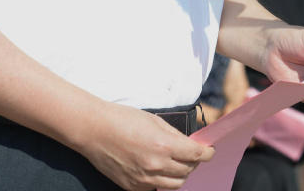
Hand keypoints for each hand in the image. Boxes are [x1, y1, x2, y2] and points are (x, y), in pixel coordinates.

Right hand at [79, 103, 214, 190]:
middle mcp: (156, 165)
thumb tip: (191, 144)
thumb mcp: (155, 120)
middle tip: (190, 153)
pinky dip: (162, 180)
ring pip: (175, 184)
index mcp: (164, 145)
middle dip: (193, 162)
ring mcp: (144, 179)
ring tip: (175, 162)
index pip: (196, 155)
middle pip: (188, 171)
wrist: (94, 130)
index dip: (207, 153)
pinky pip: (156, 188)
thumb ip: (175, 135)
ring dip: (180, 174)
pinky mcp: (133, 187)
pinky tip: (156, 168)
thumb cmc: (123, 120)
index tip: (209, 151)